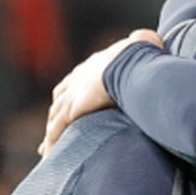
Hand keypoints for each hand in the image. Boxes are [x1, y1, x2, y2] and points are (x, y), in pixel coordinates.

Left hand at [40, 29, 161, 155]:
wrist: (132, 61)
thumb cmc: (142, 54)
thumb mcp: (143, 43)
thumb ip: (142, 43)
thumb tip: (148, 40)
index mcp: (93, 66)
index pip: (76, 82)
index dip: (70, 95)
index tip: (68, 106)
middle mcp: (77, 80)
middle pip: (60, 101)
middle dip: (56, 115)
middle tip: (52, 131)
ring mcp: (73, 94)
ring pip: (55, 117)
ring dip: (51, 132)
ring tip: (47, 150)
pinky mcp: (73, 108)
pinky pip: (58, 129)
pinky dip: (52, 141)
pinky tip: (49, 154)